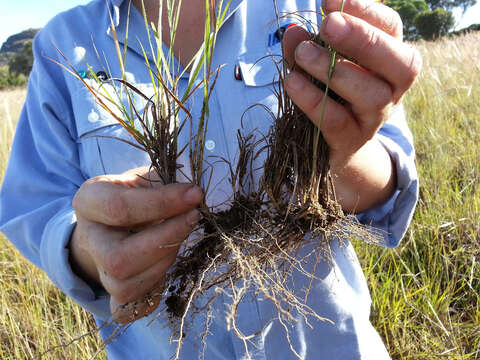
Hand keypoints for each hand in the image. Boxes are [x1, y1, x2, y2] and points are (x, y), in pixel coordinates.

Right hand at [69, 167, 202, 322]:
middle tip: (193, 218)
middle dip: (166, 240)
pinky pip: (126, 310)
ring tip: (180, 238)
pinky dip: (151, 297)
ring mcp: (97, 269)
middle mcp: (89, 239)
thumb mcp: (142, 177)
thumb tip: (194, 193)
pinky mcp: (111, 293)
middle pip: (119, 259)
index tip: (195, 195)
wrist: (113, 220)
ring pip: (125, 286)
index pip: (119, 208)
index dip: (162, 203)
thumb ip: (163, 181)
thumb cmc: (134, 193)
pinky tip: (166, 274)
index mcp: (89, 202)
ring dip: (165, 263)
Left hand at [283, 0, 420, 211]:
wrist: (335, 145)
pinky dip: (312, 99)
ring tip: (303, 53)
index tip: (329, 1)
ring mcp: (375, 117)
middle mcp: (392, 88)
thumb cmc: (331, 94)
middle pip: (400, 63)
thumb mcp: (321, 65)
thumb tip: (292, 32)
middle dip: (363, 39)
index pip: (391, 28)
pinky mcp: (351, 140)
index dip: (365, 11)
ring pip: (370, 94)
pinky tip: (291, 81)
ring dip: (334, 70)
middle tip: (328, 24)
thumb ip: (306, 47)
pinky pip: (336, 120)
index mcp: (390, 58)